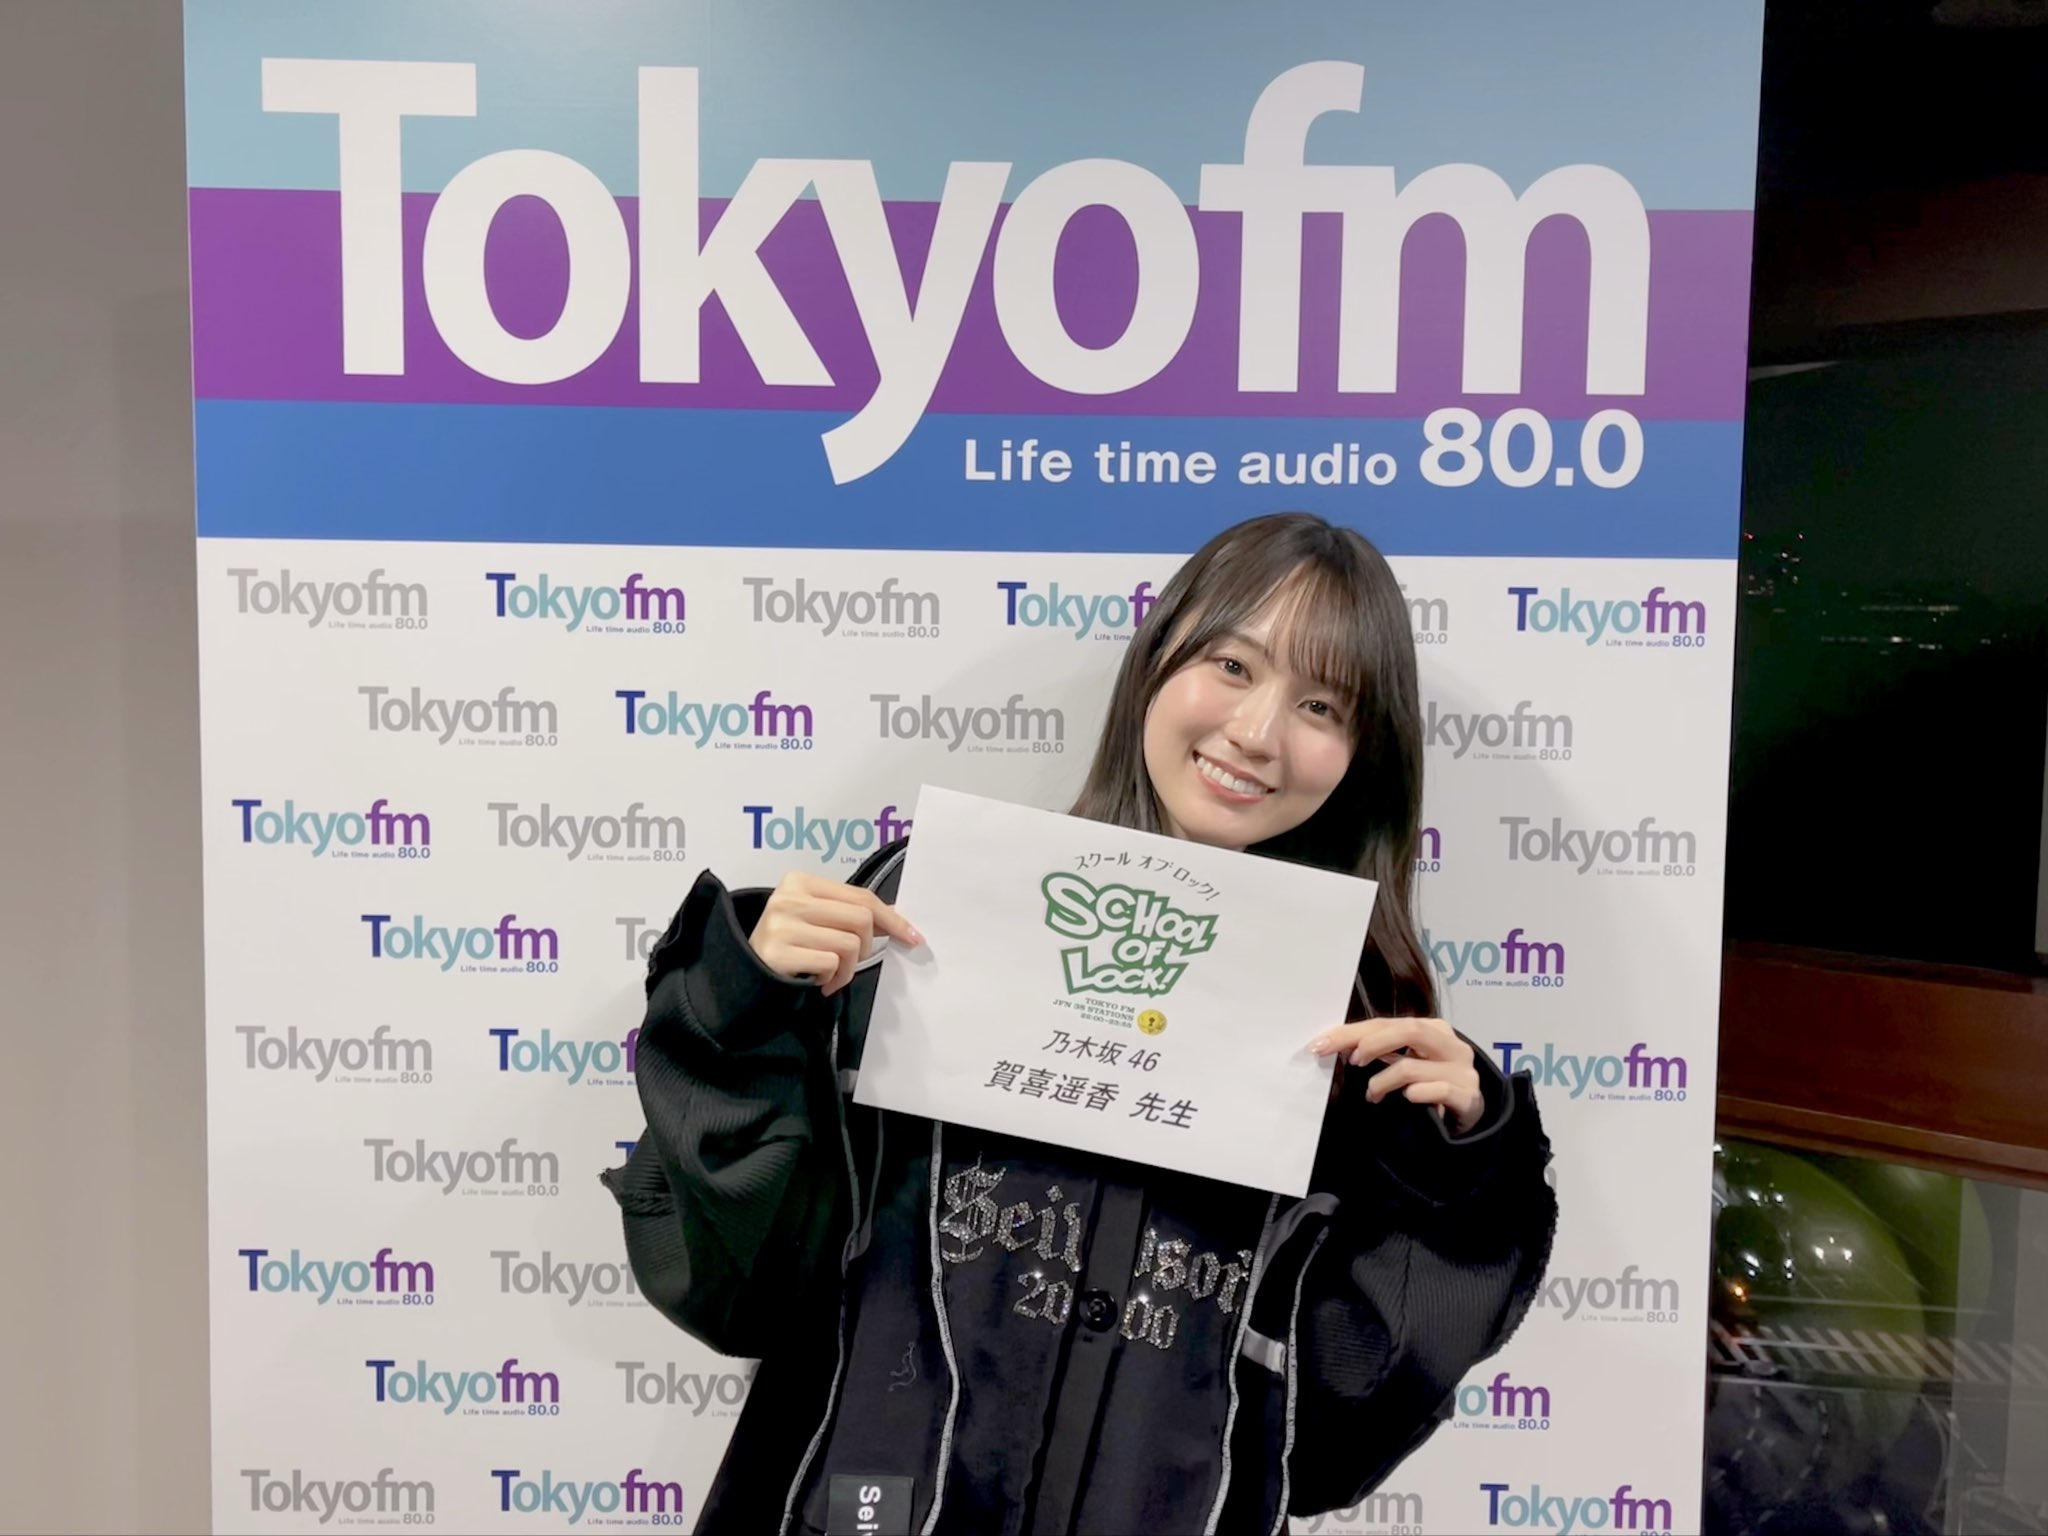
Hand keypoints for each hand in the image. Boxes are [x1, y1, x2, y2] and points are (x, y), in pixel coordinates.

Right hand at [750, 871, 923, 995]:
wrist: (746, 971)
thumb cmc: (789, 942)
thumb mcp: (816, 917)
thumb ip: (850, 912)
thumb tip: (898, 919)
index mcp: (800, 880)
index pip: (861, 897)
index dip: (892, 919)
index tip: (911, 936)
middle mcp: (789, 898)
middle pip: (861, 920)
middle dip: (865, 947)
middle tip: (849, 960)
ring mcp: (781, 925)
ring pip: (849, 946)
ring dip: (847, 969)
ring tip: (830, 973)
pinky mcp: (779, 953)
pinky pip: (830, 965)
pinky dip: (832, 979)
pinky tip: (816, 980)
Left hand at [1308, 1017, 1484, 1134]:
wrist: (1471, 1113)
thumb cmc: (1433, 1083)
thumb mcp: (1409, 1061)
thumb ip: (1382, 1049)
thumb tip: (1337, 1044)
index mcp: (1434, 1029)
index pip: (1388, 1023)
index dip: (1353, 1032)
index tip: (1323, 1044)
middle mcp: (1452, 1045)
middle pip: (1409, 1030)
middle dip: (1371, 1044)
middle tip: (1351, 1061)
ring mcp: (1463, 1071)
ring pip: (1412, 1067)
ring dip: (1382, 1081)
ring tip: (1372, 1094)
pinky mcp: (1468, 1096)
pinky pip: (1434, 1091)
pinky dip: (1414, 1095)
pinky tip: (1406, 1099)